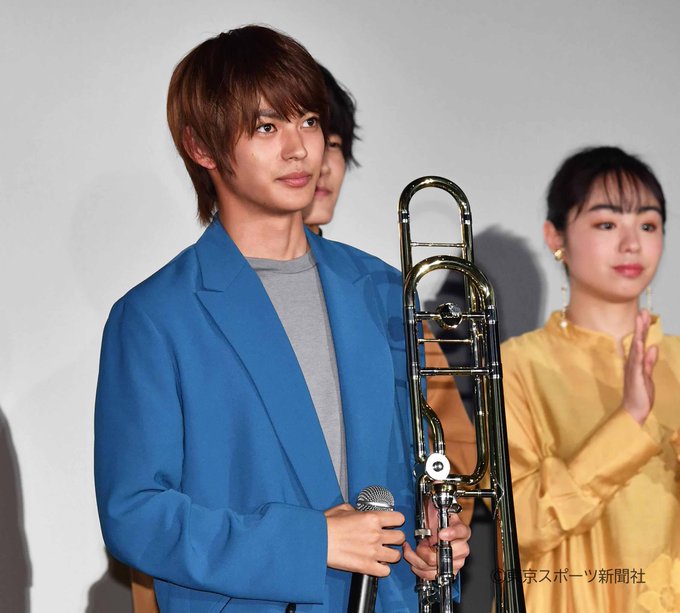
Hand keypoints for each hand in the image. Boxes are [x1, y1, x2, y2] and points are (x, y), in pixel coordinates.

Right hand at [325, 503, 404, 576]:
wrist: (318, 540)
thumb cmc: (328, 525)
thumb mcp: (344, 509)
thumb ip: (359, 511)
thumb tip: (362, 513)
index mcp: (372, 518)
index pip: (399, 519)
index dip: (396, 521)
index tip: (393, 523)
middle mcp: (376, 534)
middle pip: (400, 537)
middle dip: (395, 538)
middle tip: (389, 539)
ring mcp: (373, 552)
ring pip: (396, 555)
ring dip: (391, 554)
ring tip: (384, 553)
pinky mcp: (367, 566)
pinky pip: (386, 571)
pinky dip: (383, 569)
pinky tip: (376, 564)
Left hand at [402, 501, 470, 580]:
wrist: (433, 528)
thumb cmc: (435, 518)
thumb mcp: (436, 509)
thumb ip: (438, 510)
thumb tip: (437, 509)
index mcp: (462, 530)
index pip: (461, 532)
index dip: (451, 534)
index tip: (441, 533)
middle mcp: (462, 548)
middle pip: (445, 554)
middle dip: (425, 549)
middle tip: (420, 542)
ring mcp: (456, 562)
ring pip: (435, 567)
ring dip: (418, 560)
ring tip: (413, 551)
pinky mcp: (447, 573)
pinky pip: (432, 576)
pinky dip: (419, 569)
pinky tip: (414, 561)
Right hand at [623, 309, 657, 424]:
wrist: (634, 411)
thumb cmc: (640, 394)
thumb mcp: (648, 376)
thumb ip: (650, 362)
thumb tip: (653, 348)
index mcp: (636, 362)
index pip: (640, 342)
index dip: (642, 328)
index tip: (644, 314)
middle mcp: (632, 363)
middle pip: (636, 341)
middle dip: (640, 326)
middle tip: (642, 311)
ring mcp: (633, 369)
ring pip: (636, 349)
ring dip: (638, 335)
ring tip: (640, 322)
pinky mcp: (636, 377)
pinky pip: (637, 363)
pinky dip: (638, 352)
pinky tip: (639, 343)